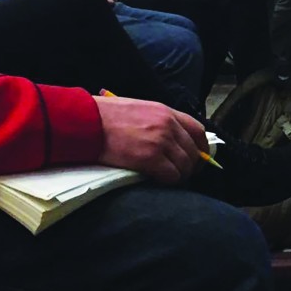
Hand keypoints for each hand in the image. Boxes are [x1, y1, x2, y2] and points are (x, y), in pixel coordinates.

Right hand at [94, 96, 208, 184]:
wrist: (88, 121)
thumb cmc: (108, 115)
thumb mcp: (141, 108)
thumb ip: (159, 120)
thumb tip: (172, 138)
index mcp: (167, 112)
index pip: (198, 130)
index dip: (202, 147)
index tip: (199, 158)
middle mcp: (168, 125)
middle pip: (193, 151)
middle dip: (192, 166)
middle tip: (184, 175)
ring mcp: (160, 141)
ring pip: (184, 165)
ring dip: (180, 176)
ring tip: (170, 180)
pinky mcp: (149, 158)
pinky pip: (171, 175)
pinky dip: (169, 181)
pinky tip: (160, 181)